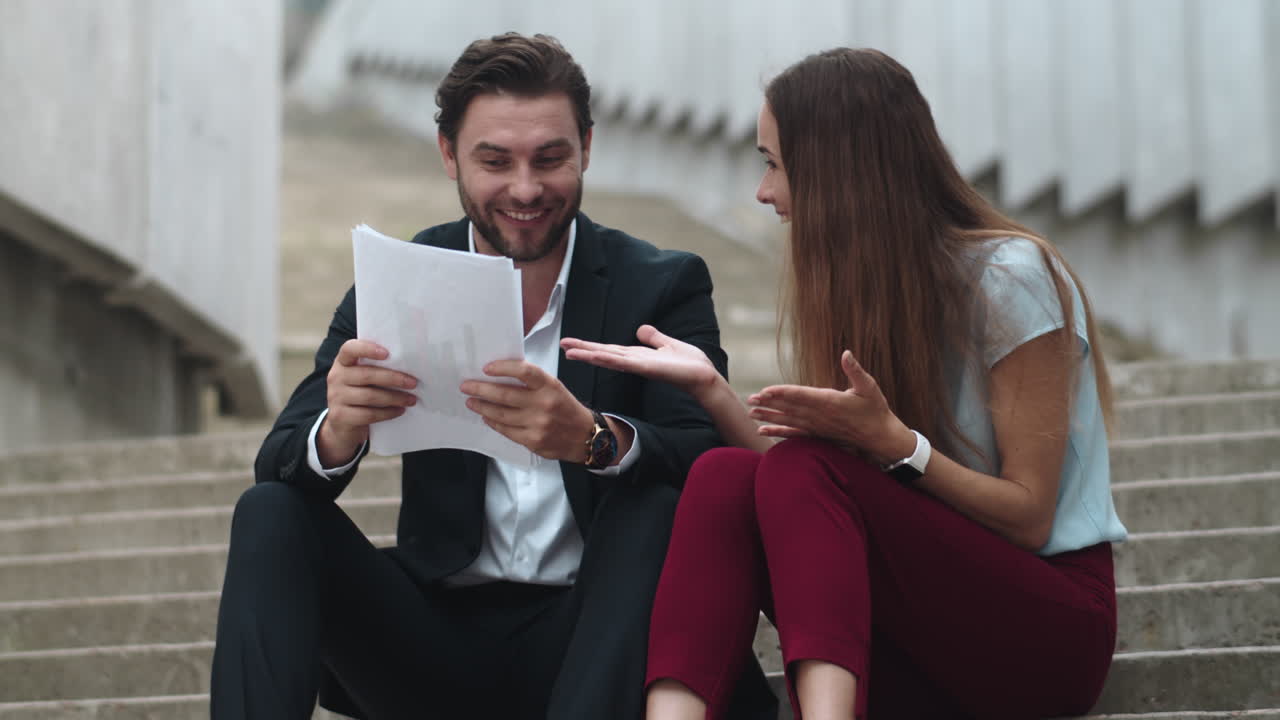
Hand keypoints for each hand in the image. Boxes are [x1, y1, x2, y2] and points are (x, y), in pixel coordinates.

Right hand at [319, 339, 418, 464]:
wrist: (342, 426)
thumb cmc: (359, 395)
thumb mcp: (362, 379)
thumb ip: (376, 368)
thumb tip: (409, 364)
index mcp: (343, 362)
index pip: (350, 349)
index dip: (367, 349)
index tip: (387, 353)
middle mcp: (336, 377)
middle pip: (367, 375)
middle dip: (394, 378)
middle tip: (413, 383)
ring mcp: (336, 397)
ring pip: (370, 396)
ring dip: (395, 397)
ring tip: (411, 399)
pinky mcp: (340, 416)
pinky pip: (368, 414)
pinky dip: (388, 413)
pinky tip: (400, 410)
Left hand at [460, 359, 595, 461]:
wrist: (586, 436)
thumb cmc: (565, 408)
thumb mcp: (554, 388)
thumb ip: (531, 382)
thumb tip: (500, 375)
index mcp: (550, 386)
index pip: (524, 372)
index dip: (503, 368)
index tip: (486, 368)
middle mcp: (544, 404)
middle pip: (505, 395)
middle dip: (481, 389)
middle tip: (466, 386)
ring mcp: (537, 424)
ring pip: (501, 414)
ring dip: (482, 407)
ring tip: (471, 402)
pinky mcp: (533, 441)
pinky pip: (506, 430)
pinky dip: (493, 422)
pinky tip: (486, 416)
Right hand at [560, 325, 719, 399]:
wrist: (704, 377)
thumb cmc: (690, 364)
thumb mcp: (669, 344)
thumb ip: (654, 338)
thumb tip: (641, 329)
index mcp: (638, 356)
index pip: (609, 350)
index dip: (591, 346)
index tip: (573, 343)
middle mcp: (634, 362)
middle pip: (603, 354)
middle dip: (583, 350)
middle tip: (561, 346)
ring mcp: (638, 366)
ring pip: (608, 359)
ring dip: (588, 355)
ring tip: (568, 352)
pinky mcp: (646, 369)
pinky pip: (623, 362)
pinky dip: (608, 359)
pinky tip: (595, 356)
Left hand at [747, 351, 914, 462]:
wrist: (880, 437)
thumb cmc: (875, 409)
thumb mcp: (869, 387)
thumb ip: (855, 370)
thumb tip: (846, 353)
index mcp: (830, 401)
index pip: (801, 396)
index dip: (782, 393)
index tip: (765, 391)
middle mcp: (820, 416)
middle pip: (790, 408)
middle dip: (769, 403)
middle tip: (750, 399)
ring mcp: (817, 427)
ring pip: (789, 420)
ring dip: (769, 416)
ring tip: (751, 413)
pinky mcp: (817, 434)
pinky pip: (794, 434)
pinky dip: (778, 432)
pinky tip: (762, 431)